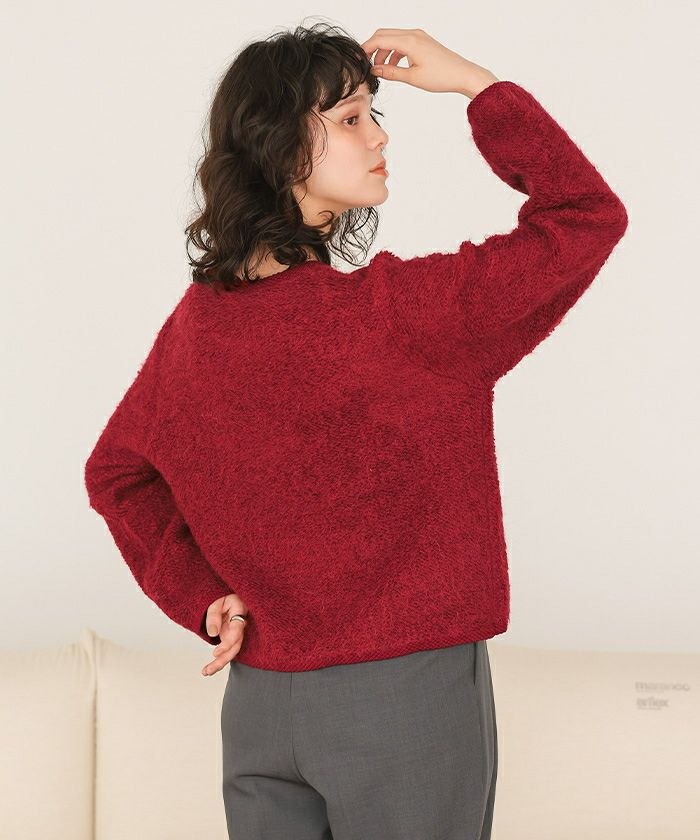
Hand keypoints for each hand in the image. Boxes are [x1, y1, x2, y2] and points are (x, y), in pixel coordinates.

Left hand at [201, 592, 249, 675]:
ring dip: (219, 663)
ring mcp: (235, 631)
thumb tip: (213, 634)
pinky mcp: (229, 636)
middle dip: (223, 659)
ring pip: (232, 650)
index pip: (237, 631)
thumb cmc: (221, 595)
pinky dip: (219, 659)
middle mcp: (240, 624)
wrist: (224, 595)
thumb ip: (214, 616)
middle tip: (209, 670)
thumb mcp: (215, 600)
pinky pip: (227, 649)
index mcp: (240, 612)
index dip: (227, 643)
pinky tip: (209, 669)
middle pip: (236, 645)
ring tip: (205, 672)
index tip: (215, 653)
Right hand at [360, 28, 498, 98]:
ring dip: (383, 52)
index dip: (366, 48)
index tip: (358, 59)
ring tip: (381, 70)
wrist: (462, 74)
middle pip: (384, 34)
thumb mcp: (412, 78)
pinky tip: (394, 67)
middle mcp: (413, 34)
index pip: (379, 39)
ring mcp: (418, 36)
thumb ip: (391, 73)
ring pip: (393, 39)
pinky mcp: (422, 42)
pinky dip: (394, 52)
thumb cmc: (442, 76)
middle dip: (373, 49)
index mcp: (409, 41)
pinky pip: (402, 43)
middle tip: (367, 65)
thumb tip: (375, 71)